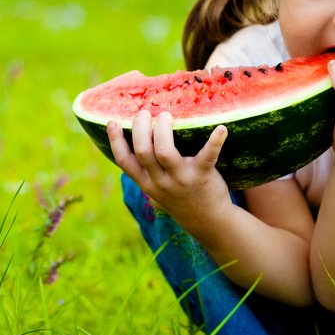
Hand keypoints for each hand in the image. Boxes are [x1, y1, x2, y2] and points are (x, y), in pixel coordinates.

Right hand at [107, 110, 231, 222]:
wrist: (208, 221)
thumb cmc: (181, 198)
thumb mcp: (157, 189)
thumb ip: (147, 170)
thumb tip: (140, 137)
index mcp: (147, 183)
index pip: (124, 162)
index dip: (116, 141)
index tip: (112, 122)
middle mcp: (160, 182)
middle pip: (143, 152)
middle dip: (141, 128)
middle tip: (145, 113)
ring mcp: (181, 179)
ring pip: (164, 152)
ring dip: (163, 130)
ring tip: (165, 115)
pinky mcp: (202, 176)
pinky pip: (207, 156)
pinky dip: (214, 141)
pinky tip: (221, 128)